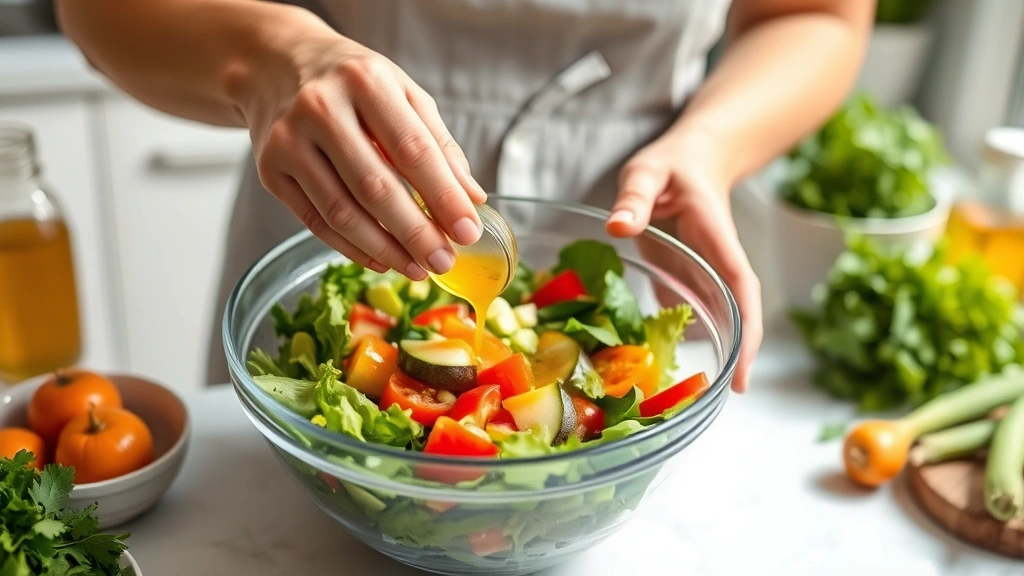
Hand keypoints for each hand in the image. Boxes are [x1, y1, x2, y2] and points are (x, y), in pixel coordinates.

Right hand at [235, 16, 486, 279]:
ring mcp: (289, 141)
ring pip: (342, 211)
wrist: (275, 65)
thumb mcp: (402, 92)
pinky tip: (380, 259)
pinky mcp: (270, 170)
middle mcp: (322, 108)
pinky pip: (315, 221)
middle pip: (375, 187)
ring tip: (417, 268)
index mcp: (365, 82)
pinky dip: (351, 247)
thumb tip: (472, 198)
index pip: (413, 149)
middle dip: (415, 232)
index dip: (444, 196)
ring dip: (384, 249)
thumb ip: (439, 143)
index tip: (468, 231)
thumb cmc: (350, 83)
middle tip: (444, 261)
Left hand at [605, 132, 762, 392]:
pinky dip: (680, 333)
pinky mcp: (688, 274)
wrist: (692, 158)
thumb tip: (618, 227)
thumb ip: (635, 197)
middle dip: (740, 350)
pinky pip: (688, 308)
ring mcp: (705, 270)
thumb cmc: (672, 165)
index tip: (745, 368)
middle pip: (739, 311)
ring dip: (714, 347)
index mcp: (717, 239)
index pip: (742, 288)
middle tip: (729, 394)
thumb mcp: (648, 172)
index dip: (748, 329)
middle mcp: (718, 261)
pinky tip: (661, 360)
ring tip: (697, 390)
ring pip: (717, 314)